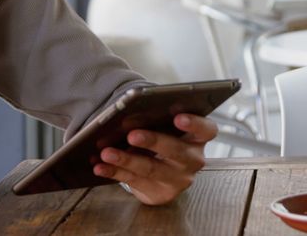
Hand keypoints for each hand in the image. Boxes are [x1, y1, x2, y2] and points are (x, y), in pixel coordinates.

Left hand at [93, 114, 218, 205]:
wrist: (161, 173)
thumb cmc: (163, 140)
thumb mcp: (166, 129)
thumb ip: (157, 121)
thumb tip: (130, 113)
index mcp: (198, 138)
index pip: (206, 130)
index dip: (195, 123)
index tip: (178, 117)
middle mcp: (193, 160)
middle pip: (175, 150)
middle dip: (152, 141)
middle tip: (132, 134)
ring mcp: (178, 179)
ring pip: (151, 168)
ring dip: (126, 159)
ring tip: (107, 152)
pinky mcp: (160, 193)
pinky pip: (134, 181)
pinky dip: (114, 172)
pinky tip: (100, 167)